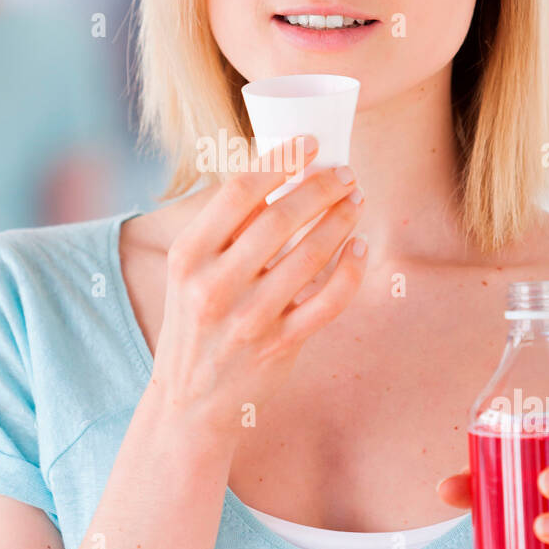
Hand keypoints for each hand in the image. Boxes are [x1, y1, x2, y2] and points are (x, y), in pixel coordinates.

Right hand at [147, 134, 367, 449]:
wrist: (188, 404)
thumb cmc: (194, 324)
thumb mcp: (189, 274)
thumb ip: (225, 230)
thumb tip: (278, 175)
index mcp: (188, 256)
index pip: (238, 192)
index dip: (280, 161)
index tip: (310, 144)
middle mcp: (214, 285)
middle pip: (280, 218)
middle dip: (322, 188)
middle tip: (345, 173)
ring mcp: (248, 318)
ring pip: (310, 256)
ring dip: (342, 222)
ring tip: (357, 201)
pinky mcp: (278, 346)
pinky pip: (327, 301)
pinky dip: (350, 272)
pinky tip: (359, 251)